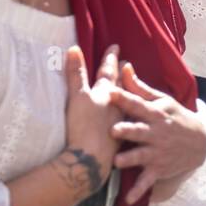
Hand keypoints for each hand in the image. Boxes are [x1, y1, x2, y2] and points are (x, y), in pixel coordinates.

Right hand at [63, 44, 121, 180]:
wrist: (92, 158)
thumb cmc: (84, 124)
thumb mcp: (77, 96)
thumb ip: (76, 73)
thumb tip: (74, 49)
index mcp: (108, 93)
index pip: (110, 71)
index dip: (111, 58)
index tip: (116, 47)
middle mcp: (118, 106)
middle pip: (122, 86)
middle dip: (123, 74)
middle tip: (127, 64)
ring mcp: (120, 122)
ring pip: (127, 104)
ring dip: (128, 94)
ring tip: (131, 88)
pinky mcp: (119, 139)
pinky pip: (125, 122)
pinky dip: (126, 116)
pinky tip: (127, 120)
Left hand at [109, 61, 205, 203]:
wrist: (202, 142)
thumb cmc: (177, 118)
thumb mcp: (164, 101)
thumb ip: (140, 88)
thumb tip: (123, 67)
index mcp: (156, 114)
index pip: (138, 104)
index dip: (124, 98)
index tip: (108, 92)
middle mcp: (156, 133)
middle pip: (139, 131)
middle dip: (127, 131)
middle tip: (113, 130)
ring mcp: (158, 153)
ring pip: (141, 156)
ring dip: (130, 159)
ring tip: (117, 162)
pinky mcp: (159, 169)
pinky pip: (147, 182)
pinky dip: (138, 192)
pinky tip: (127, 200)